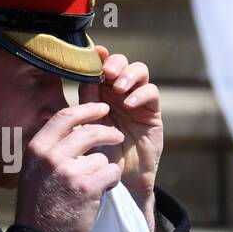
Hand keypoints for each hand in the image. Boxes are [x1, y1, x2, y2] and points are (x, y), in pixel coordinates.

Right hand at [15, 102, 122, 231]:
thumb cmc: (40, 207)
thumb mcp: (35, 171)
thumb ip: (50, 150)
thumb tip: (72, 129)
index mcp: (37, 148)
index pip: (64, 117)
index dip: (87, 109)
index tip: (101, 107)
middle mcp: (51, 156)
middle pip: (88, 132)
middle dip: (107, 132)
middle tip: (118, 135)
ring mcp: (69, 171)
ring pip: (101, 157)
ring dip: (105, 169)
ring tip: (96, 185)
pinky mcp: (87, 187)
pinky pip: (110, 172)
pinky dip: (111, 181)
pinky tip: (103, 191)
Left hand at [79, 45, 162, 231]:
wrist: (120, 179)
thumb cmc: (99, 155)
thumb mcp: (86, 129)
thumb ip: (84, 105)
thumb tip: (80, 80)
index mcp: (99, 93)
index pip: (100, 67)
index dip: (98, 56)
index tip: (94, 52)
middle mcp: (119, 94)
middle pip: (121, 63)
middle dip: (114, 63)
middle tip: (107, 72)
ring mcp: (137, 101)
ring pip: (139, 71)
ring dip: (128, 74)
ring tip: (118, 87)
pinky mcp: (152, 112)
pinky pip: (151, 92)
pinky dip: (140, 93)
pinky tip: (129, 103)